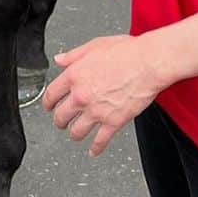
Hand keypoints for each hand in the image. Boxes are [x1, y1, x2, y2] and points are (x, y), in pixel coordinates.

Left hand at [42, 34, 164, 156]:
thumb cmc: (127, 52)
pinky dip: (96, 149)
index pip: (51, 95)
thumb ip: (74, 55)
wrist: (149, 63)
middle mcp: (82, 95)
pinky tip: (94, 150)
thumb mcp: (95, 45)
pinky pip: (100, 141)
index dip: (48, 103)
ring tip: (76, 133)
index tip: (49, 106)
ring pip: (76, 132)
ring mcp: (96, 111)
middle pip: (60, 117)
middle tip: (62, 121)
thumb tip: (60, 60)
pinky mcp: (113, 122)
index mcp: (75, 75)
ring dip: (74, 134)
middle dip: (59, 120)